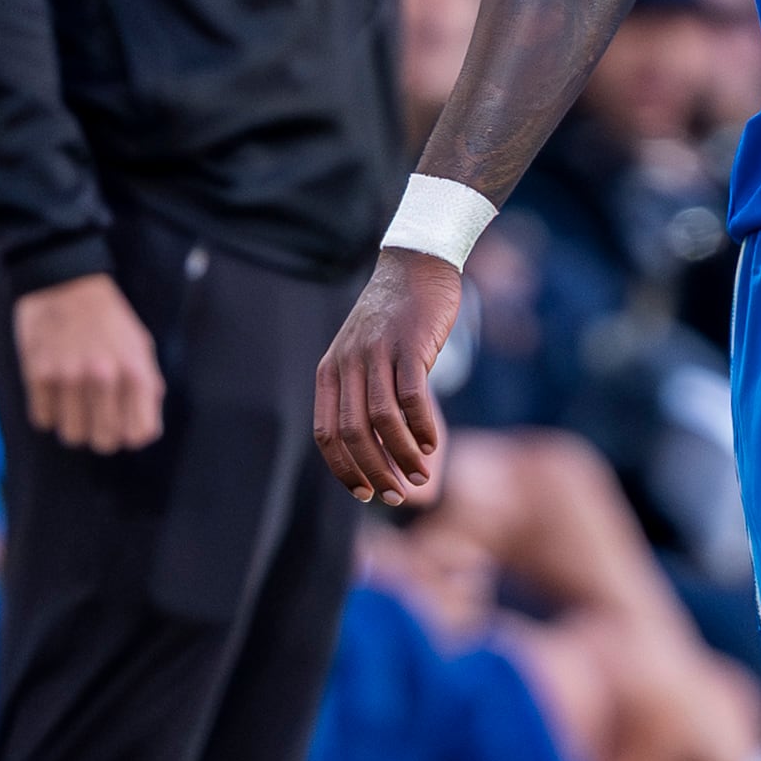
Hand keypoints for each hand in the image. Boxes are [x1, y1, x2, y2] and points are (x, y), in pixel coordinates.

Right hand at [13, 271, 164, 451]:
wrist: (64, 281)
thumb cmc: (107, 318)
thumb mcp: (140, 346)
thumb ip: (148, 388)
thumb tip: (144, 433)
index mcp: (136, 371)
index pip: (140, 434)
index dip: (130, 435)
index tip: (120, 424)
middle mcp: (104, 377)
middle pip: (104, 442)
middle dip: (100, 434)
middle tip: (93, 417)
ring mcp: (69, 377)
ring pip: (72, 436)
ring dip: (72, 425)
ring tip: (71, 403)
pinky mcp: (38, 374)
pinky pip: (42, 420)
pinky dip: (47, 411)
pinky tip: (52, 391)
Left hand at [313, 250, 462, 504]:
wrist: (415, 265)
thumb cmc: (392, 319)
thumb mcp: (362, 353)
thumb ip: (361, 393)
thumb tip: (374, 447)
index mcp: (331, 370)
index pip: (327, 433)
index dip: (343, 469)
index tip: (364, 492)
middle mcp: (348, 362)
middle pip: (353, 433)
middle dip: (374, 471)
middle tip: (396, 495)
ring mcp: (378, 352)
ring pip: (383, 419)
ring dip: (402, 455)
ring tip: (420, 477)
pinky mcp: (410, 343)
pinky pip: (412, 397)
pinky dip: (422, 427)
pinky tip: (433, 444)